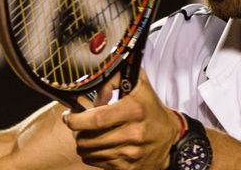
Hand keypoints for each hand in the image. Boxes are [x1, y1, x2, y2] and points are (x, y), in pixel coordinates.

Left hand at [62, 69, 181, 169]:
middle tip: (78, 124)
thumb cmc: (149, 106)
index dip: (76, 119)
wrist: (170, 136)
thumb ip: (112, 79)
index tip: (70, 116)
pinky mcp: (128, 168)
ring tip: (88, 134)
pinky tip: (98, 144)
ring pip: (89, 152)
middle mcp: (133, 134)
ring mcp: (131, 154)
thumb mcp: (137, 82)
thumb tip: (94, 97)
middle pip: (88, 139)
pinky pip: (96, 163)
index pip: (96, 119)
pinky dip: (92, 154)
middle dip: (76, 132)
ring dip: (83, 143)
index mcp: (134, 110)